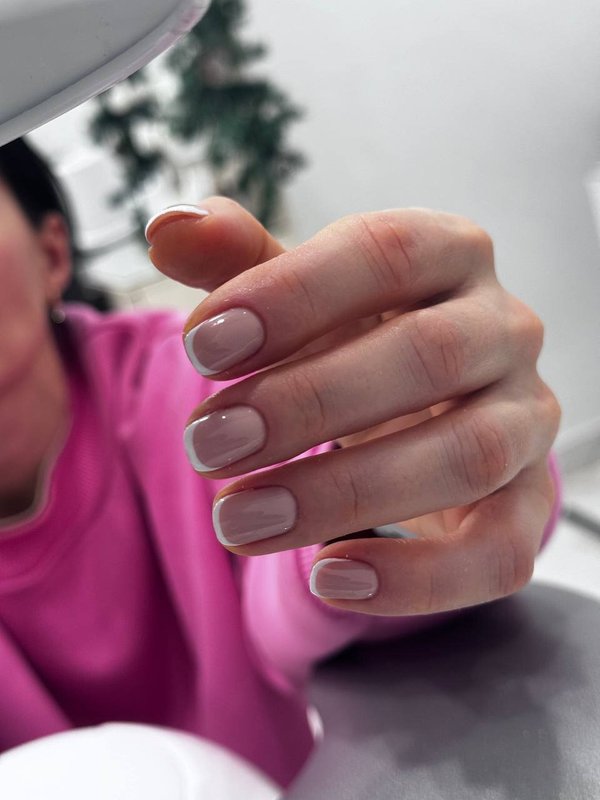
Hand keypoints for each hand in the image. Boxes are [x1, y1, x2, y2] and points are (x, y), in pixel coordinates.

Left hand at [146, 198, 559, 615]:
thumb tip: (169, 228)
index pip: (386, 253)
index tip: (201, 347)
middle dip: (305, 404)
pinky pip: (497, 551)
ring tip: (238, 520)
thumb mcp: (296, 295)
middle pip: (428, 356)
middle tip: (205, 446)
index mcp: (448, 255)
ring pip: (466, 456)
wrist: (425, 409)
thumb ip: (238, 263)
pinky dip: (415, 578)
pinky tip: (327, 579)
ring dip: (342, 494)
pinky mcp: (526, 504)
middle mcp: (503, 330)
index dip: (291, 296)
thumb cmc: (354, 338)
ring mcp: (526, 420)